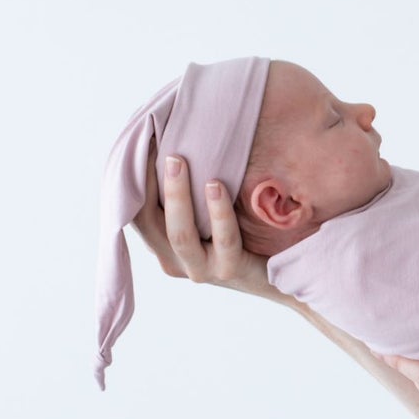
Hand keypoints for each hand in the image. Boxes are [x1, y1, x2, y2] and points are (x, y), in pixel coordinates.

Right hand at [134, 143, 280, 301]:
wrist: (282, 275)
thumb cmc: (245, 236)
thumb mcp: (209, 214)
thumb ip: (190, 194)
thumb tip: (177, 144)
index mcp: (164, 246)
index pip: (138, 213)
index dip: (136, 179)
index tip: (142, 143)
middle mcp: (176, 261)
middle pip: (148, 222)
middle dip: (148, 181)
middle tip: (156, 143)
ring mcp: (201, 270)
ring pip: (180, 234)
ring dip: (177, 195)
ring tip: (178, 161)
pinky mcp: (229, 272)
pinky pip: (223, 240)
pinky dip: (218, 212)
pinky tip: (216, 186)